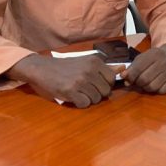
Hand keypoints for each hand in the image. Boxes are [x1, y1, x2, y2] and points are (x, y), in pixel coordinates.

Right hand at [7, 54, 123, 107]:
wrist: (42, 68)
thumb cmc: (66, 66)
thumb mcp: (86, 62)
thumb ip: (105, 68)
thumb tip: (123, 68)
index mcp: (95, 62)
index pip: (112, 80)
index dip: (105, 85)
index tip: (95, 84)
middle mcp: (89, 70)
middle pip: (105, 92)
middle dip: (97, 93)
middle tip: (85, 89)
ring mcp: (80, 81)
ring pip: (95, 99)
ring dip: (88, 99)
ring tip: (78, 91)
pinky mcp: (70, 91)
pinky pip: (84, 104)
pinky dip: (79, 103)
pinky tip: (72, 96)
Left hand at [121, 44, 165, 93]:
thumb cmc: (155, 57)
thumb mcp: (143, 57)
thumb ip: (132, 67)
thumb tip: (123, 77)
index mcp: (154, 54)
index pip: (138, 68)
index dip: (130, 76)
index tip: (127, 79)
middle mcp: (164, 62)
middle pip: (144, 79)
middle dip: (138, 83)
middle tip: (138, 81)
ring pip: (152, 87)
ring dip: (146, 87)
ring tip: (146, 83)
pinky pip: (161, 91)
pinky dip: (156, 90)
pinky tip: (155, 84)